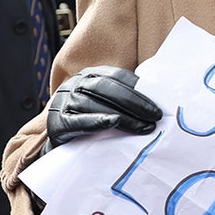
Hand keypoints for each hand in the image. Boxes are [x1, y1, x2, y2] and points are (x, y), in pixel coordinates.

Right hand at [46, 66, 162, 148]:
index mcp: (90, 75)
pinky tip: (113, 123)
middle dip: (135, 103)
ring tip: (144, 127)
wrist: (59, 139)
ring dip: (124, 116)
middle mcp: (76, 84)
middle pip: (107, 89)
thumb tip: (158, 99)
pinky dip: (96, 121)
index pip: (117, 76)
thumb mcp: (106, 101)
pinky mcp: (56, 121)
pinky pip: (77, 120)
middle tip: (156, 117)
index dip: (139, 89)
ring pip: (95, 104)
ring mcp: (64, 101)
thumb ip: (125, 96)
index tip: (159, 105)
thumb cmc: (90, 118)